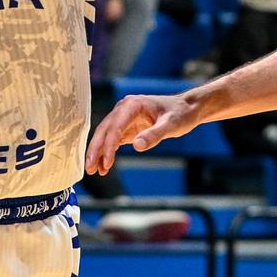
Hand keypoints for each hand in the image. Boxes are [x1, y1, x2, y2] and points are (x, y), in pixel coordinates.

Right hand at [84, 93, 200, 174]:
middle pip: (104, 130)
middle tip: (90, 168)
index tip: (107, 162)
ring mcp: (124, 117)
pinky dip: (107, 152)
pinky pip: (113, 140)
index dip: (109, 145)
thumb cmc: (180, 113)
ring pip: (105, 135)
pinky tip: (104, 166)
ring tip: (94, 171)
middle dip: (96, 149)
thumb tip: (136, 146)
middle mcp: (124, 109)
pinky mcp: (127, 126)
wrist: (187, 109)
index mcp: (132, 105)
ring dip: (99, 152)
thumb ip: (154, 135)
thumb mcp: (171, 124)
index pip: (115, 126)